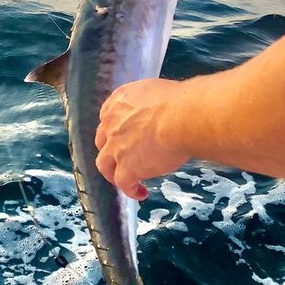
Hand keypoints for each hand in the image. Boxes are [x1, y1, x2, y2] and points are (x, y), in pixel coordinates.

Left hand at [95, 78, 190, 200]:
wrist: (181, 118)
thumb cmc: (180, 102)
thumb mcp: (157, 91)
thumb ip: (149, 102)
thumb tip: (160, 109)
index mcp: (119, 102)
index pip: (109, 117)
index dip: (115, 129)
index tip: (124, 135)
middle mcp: (112, 124)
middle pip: (103, 141)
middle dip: (110, 150)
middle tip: (122, 157)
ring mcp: (116, 148)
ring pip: (104, 164)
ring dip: (111, 173)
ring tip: (123, 179)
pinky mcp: (127, 168)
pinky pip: (124, 183)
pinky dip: (131, 190)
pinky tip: (141, 193)